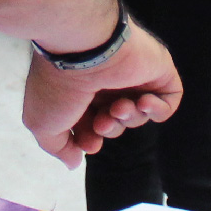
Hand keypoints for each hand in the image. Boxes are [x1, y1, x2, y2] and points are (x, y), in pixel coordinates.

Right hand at [22, 24, 181, 169]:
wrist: (83, 49)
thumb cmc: (58, 84)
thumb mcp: (42, 124)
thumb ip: (58, 147)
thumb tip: (73, 161)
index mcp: (78, 88)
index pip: (90, 123)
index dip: (91, 138)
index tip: (89, 143)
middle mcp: (104, 80)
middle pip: (115, 121)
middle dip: (110, 129)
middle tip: (102, 123)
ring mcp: (132, 74)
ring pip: (138, 114)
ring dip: (130, 118)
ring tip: (119, 107)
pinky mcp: (157, 69)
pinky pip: (168, 100)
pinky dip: (158, 110)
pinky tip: (143, 101)